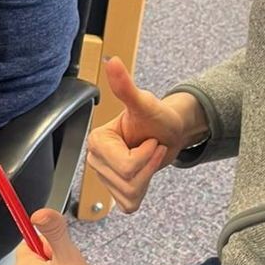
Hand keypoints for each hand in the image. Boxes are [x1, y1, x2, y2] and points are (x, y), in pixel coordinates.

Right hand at [86, 58, 197, 213]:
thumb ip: (126, 86)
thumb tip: (112, 61)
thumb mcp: (145, 103)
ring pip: (130, 195)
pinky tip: (144, 173)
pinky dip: (143, 190)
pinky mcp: (115, 191)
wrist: (169, 132)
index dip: (145, 156)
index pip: (124, 166)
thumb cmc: (158, 117)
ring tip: (149, 158)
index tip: (150, 140)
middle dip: (148, 166)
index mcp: (97, 142)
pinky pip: (129, 204)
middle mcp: (96, 160)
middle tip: (152, 147)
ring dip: (148, 177)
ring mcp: (104, 178)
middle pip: (127, 182)